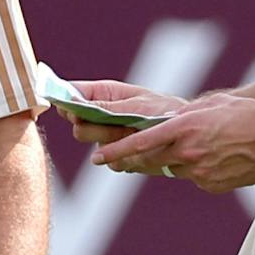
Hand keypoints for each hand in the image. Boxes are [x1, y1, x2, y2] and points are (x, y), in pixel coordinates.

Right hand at [56, 80, 186, 146]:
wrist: (186, 139)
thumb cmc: (165, 112)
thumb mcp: (137, 106)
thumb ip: (105, 107)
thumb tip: (75, 103)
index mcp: (104, 94)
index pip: (72, 94)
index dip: (67, 101)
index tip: (70, 109)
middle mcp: (101, 115)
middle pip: (77, 123)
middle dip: (93, 126)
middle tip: (114, 125)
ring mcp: (106, 137)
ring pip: (90, 141)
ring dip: (111, 139)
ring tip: (133, 133)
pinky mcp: (115, 157)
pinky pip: (108, 161)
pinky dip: (123, 157)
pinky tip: (138, 149)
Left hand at [93, 94, 254, 192]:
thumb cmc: (249, 115)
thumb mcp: (212, 105)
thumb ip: (185, 117)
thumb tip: (167, 125)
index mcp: (186, 128)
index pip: (141, 142)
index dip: (117, 151)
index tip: (98, 158)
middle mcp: (189, 152)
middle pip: (150, 161)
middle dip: (132, 160)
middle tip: (114, 160)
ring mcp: (201, 172)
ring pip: (173, 169)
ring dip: (170, 161)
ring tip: (189, 149)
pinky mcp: (213, 185)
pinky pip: (194, 178)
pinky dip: (195, 169)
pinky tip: (215, 158)